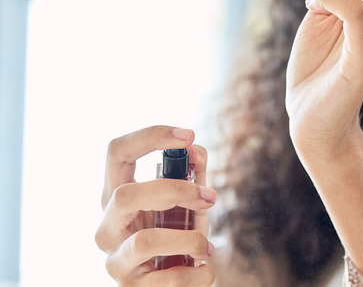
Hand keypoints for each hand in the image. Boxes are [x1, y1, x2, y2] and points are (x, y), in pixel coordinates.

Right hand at [95, 126, 216, 285]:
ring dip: (190, 239)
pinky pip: (169, 279)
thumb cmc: (177, 238)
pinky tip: (205, 269)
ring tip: (207, 247)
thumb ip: (193, 175)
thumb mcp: (187, 203)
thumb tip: (196, 150)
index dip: (150, 136)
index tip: (189, 135)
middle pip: (124, 195)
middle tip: (210, 196)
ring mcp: (115, 260)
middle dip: (175, 190)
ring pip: (145, 241)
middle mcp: (107, 227)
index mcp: (116, 197)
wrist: (170, 284)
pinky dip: (198, 273)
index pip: (116, 152)